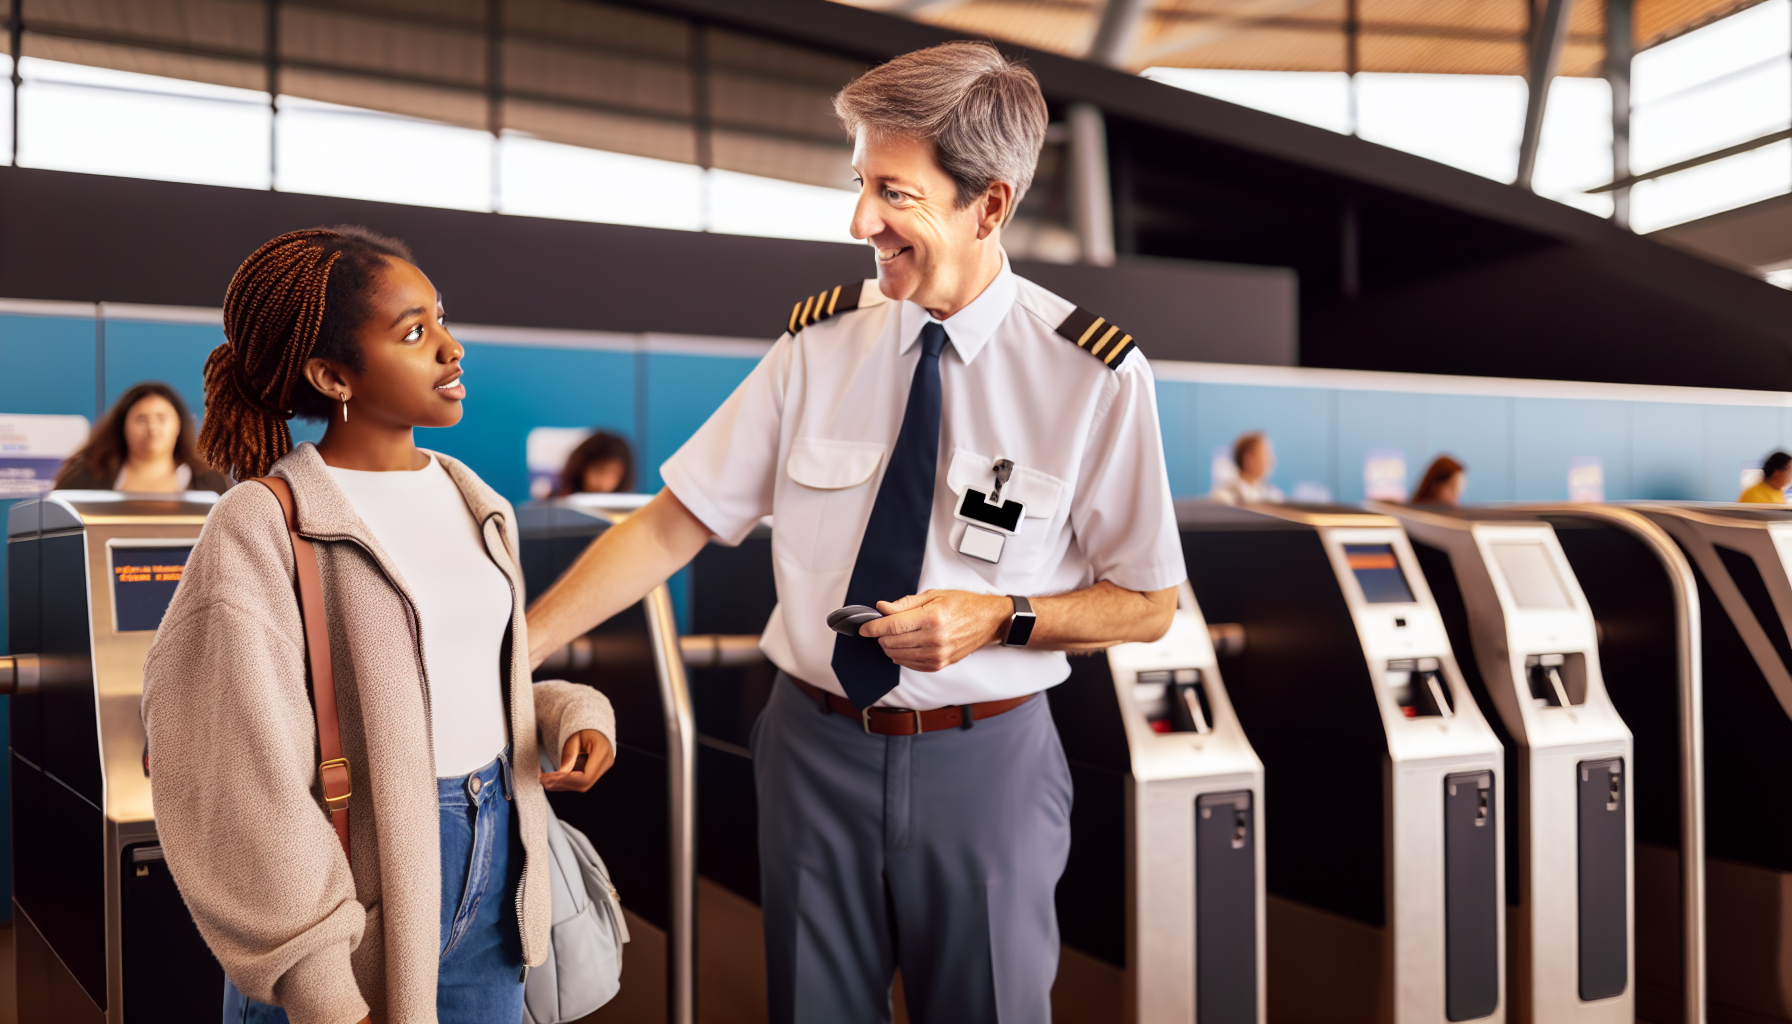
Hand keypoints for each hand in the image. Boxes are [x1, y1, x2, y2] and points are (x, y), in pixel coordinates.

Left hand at [540, 730, 613, 791]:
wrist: (594, 726)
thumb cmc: (585, 728)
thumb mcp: (575, 736)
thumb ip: (569, 753)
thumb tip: (563, 771)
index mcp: (602, 753)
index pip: (586, 777)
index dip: (567, 779)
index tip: (551, 776)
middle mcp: (605, 763)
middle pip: (584, 784)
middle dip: (562, 783)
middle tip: (544, 779)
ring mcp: (602, 769)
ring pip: (582, 786)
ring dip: (562, 784)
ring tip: (545, 779)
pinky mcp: (596, 772)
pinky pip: (581, 782)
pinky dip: (566, 782)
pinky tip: (553, 780)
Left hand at [858, 590, 1009, 671]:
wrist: (988, 621)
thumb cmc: (963, 605)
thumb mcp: (933, 595)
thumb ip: (905, 604)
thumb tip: (882, 608)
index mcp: (932, 618)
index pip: (892, 626)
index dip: (873, 627)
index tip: (864, 627)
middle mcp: (934, 639)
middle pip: (892, 642)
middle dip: (881, 635)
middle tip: (882, 627)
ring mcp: (937, 655)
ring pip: (898, 656)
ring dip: (890, 646)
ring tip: (893, 635)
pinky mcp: (940, 664)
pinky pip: (910, 664)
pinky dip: (901, 656)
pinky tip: (904, 646)